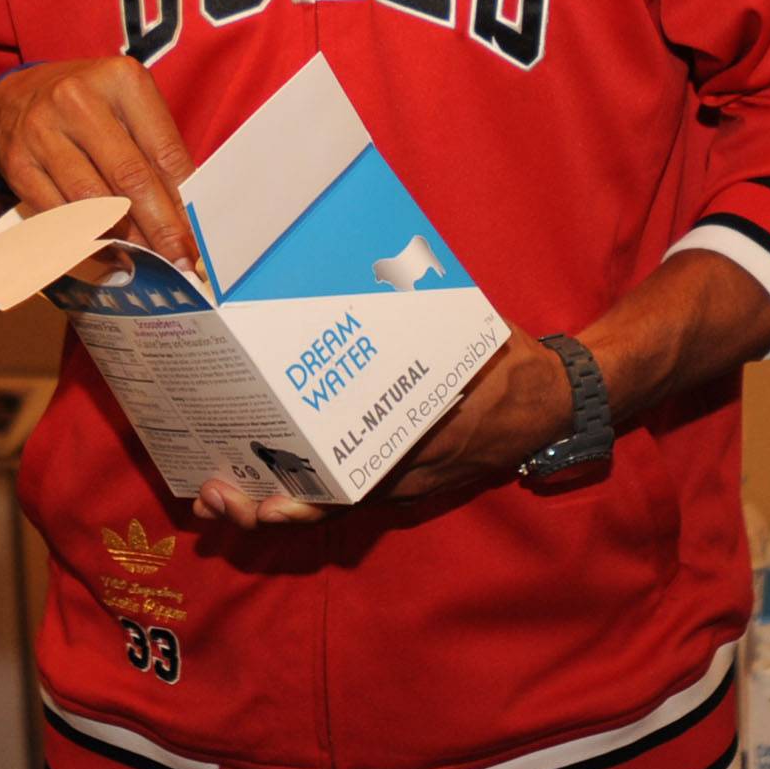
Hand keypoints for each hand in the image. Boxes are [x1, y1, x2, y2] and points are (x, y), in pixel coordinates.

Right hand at [0, 58, 198, 263]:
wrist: (15, 98)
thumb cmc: (87, 106)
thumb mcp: (128, 107)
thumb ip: (157, 151)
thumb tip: (184, 213)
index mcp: (120, 79)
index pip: (163, 150)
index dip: (183, 199)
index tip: (197, 234)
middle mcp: (78, 100)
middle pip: (130, 177)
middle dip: (160, 226)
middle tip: (179, 258)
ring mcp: (43, 131)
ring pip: (94, 201)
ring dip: (127, 238)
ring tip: (149, 258)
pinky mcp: (20, 164)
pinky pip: (61, 215)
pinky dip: (90, 243)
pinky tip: (112, 255)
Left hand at [186, 328, 577, 529]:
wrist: (552, 404)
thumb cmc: (506, 362)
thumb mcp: (469, 331)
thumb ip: (419, 304)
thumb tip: (379, 258)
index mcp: (424, 438)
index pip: (358, 481)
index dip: (310, 497)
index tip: (270, 497)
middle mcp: (407, 473)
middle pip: (330, 507)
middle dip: (270, 509)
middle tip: (217, 496)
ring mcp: (401, 484)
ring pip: (329, 508)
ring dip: (273, 505)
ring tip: (217, 492)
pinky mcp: (397, 482)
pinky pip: (342, 495)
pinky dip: (300, 492)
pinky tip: (254, 472)